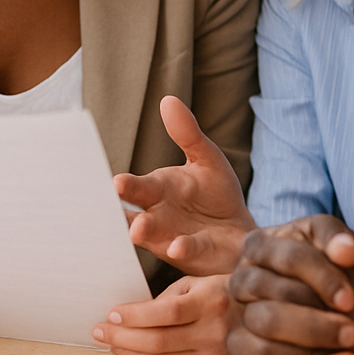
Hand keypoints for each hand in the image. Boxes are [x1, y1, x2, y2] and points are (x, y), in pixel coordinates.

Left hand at [94, 274, 239, 354]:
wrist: (259, 316)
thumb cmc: (220, 293)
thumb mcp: (195, 283)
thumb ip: (166, 298)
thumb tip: (130, 317)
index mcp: (211, 300)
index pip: (166, 312)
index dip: (135, 315)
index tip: (112, 314)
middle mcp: (215, 331)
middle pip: (160, 341)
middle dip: (123, 337)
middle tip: (100, 331)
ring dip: (130, 353)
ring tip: (111, 343)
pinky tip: (134, 354)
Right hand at [114, 95, 255, 275]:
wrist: (241, 231)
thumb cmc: (216, 195)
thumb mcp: (206, 159)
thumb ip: (187, 134)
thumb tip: (168, 99)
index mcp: (156, 190)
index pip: (132, 187)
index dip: (121, 185)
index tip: (112, 182)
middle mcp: (155, 216)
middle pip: (131, 212)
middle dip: (118, 210)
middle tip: (113, 203)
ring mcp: (170, 238)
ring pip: (149, 236)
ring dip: (142, 232)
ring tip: (137, 230)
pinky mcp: (192, 254)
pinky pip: (183, 251)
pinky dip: (180, 248)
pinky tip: (177, 245)